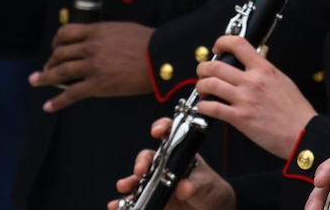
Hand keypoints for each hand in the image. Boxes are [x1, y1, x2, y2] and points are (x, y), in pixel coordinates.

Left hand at [30, 21, 155, 109]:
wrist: (160, 56)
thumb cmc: (149, 42)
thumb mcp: (123, 29)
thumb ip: (107, 34)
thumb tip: (100, 40)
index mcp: (97, 31)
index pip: (66, 33)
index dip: (56, 42)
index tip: (55, 48)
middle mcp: (90, 47)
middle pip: (59, 53)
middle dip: (49, 61)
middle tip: (45, 69)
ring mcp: (92, 66)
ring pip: (60, 72)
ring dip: (45, 77)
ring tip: (36, 81)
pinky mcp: (97, 85)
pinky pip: (71, 94)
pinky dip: (57, 101)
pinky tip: (49, 106)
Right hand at [109, 117, 236, 209]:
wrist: (212, 209)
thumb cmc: (210, 190)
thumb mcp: (206, 185)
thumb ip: (195, 185)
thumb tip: (184, 186)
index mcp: (180, 153)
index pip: (169, 134)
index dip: (161, 127)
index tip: (157, 131)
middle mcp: (165, 165)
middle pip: (148, 157)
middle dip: (141, 161)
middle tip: (140, 170)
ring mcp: (156, 182)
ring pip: (138, 178)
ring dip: (128, 181)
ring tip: (124, 186)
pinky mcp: (153, 198)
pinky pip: (136, 199)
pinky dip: (124, 202)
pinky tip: (117, 205)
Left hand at [193, 34, 314, 158]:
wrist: (303, 133)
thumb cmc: (296, 110)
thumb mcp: (283, 80)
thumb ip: (266, 69)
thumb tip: (256, 59)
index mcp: (264, 69)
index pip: (238, 44)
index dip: (222, 42)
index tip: (217, 48)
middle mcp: (252, 81)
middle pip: (215, 66)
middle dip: (203, 68)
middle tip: (203, 73)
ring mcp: (244, 99)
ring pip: (210, 84)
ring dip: (200, 86)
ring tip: (202, 90)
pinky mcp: (239, 118)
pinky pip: (212, 108)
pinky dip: (202, 107)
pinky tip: (204, 108)